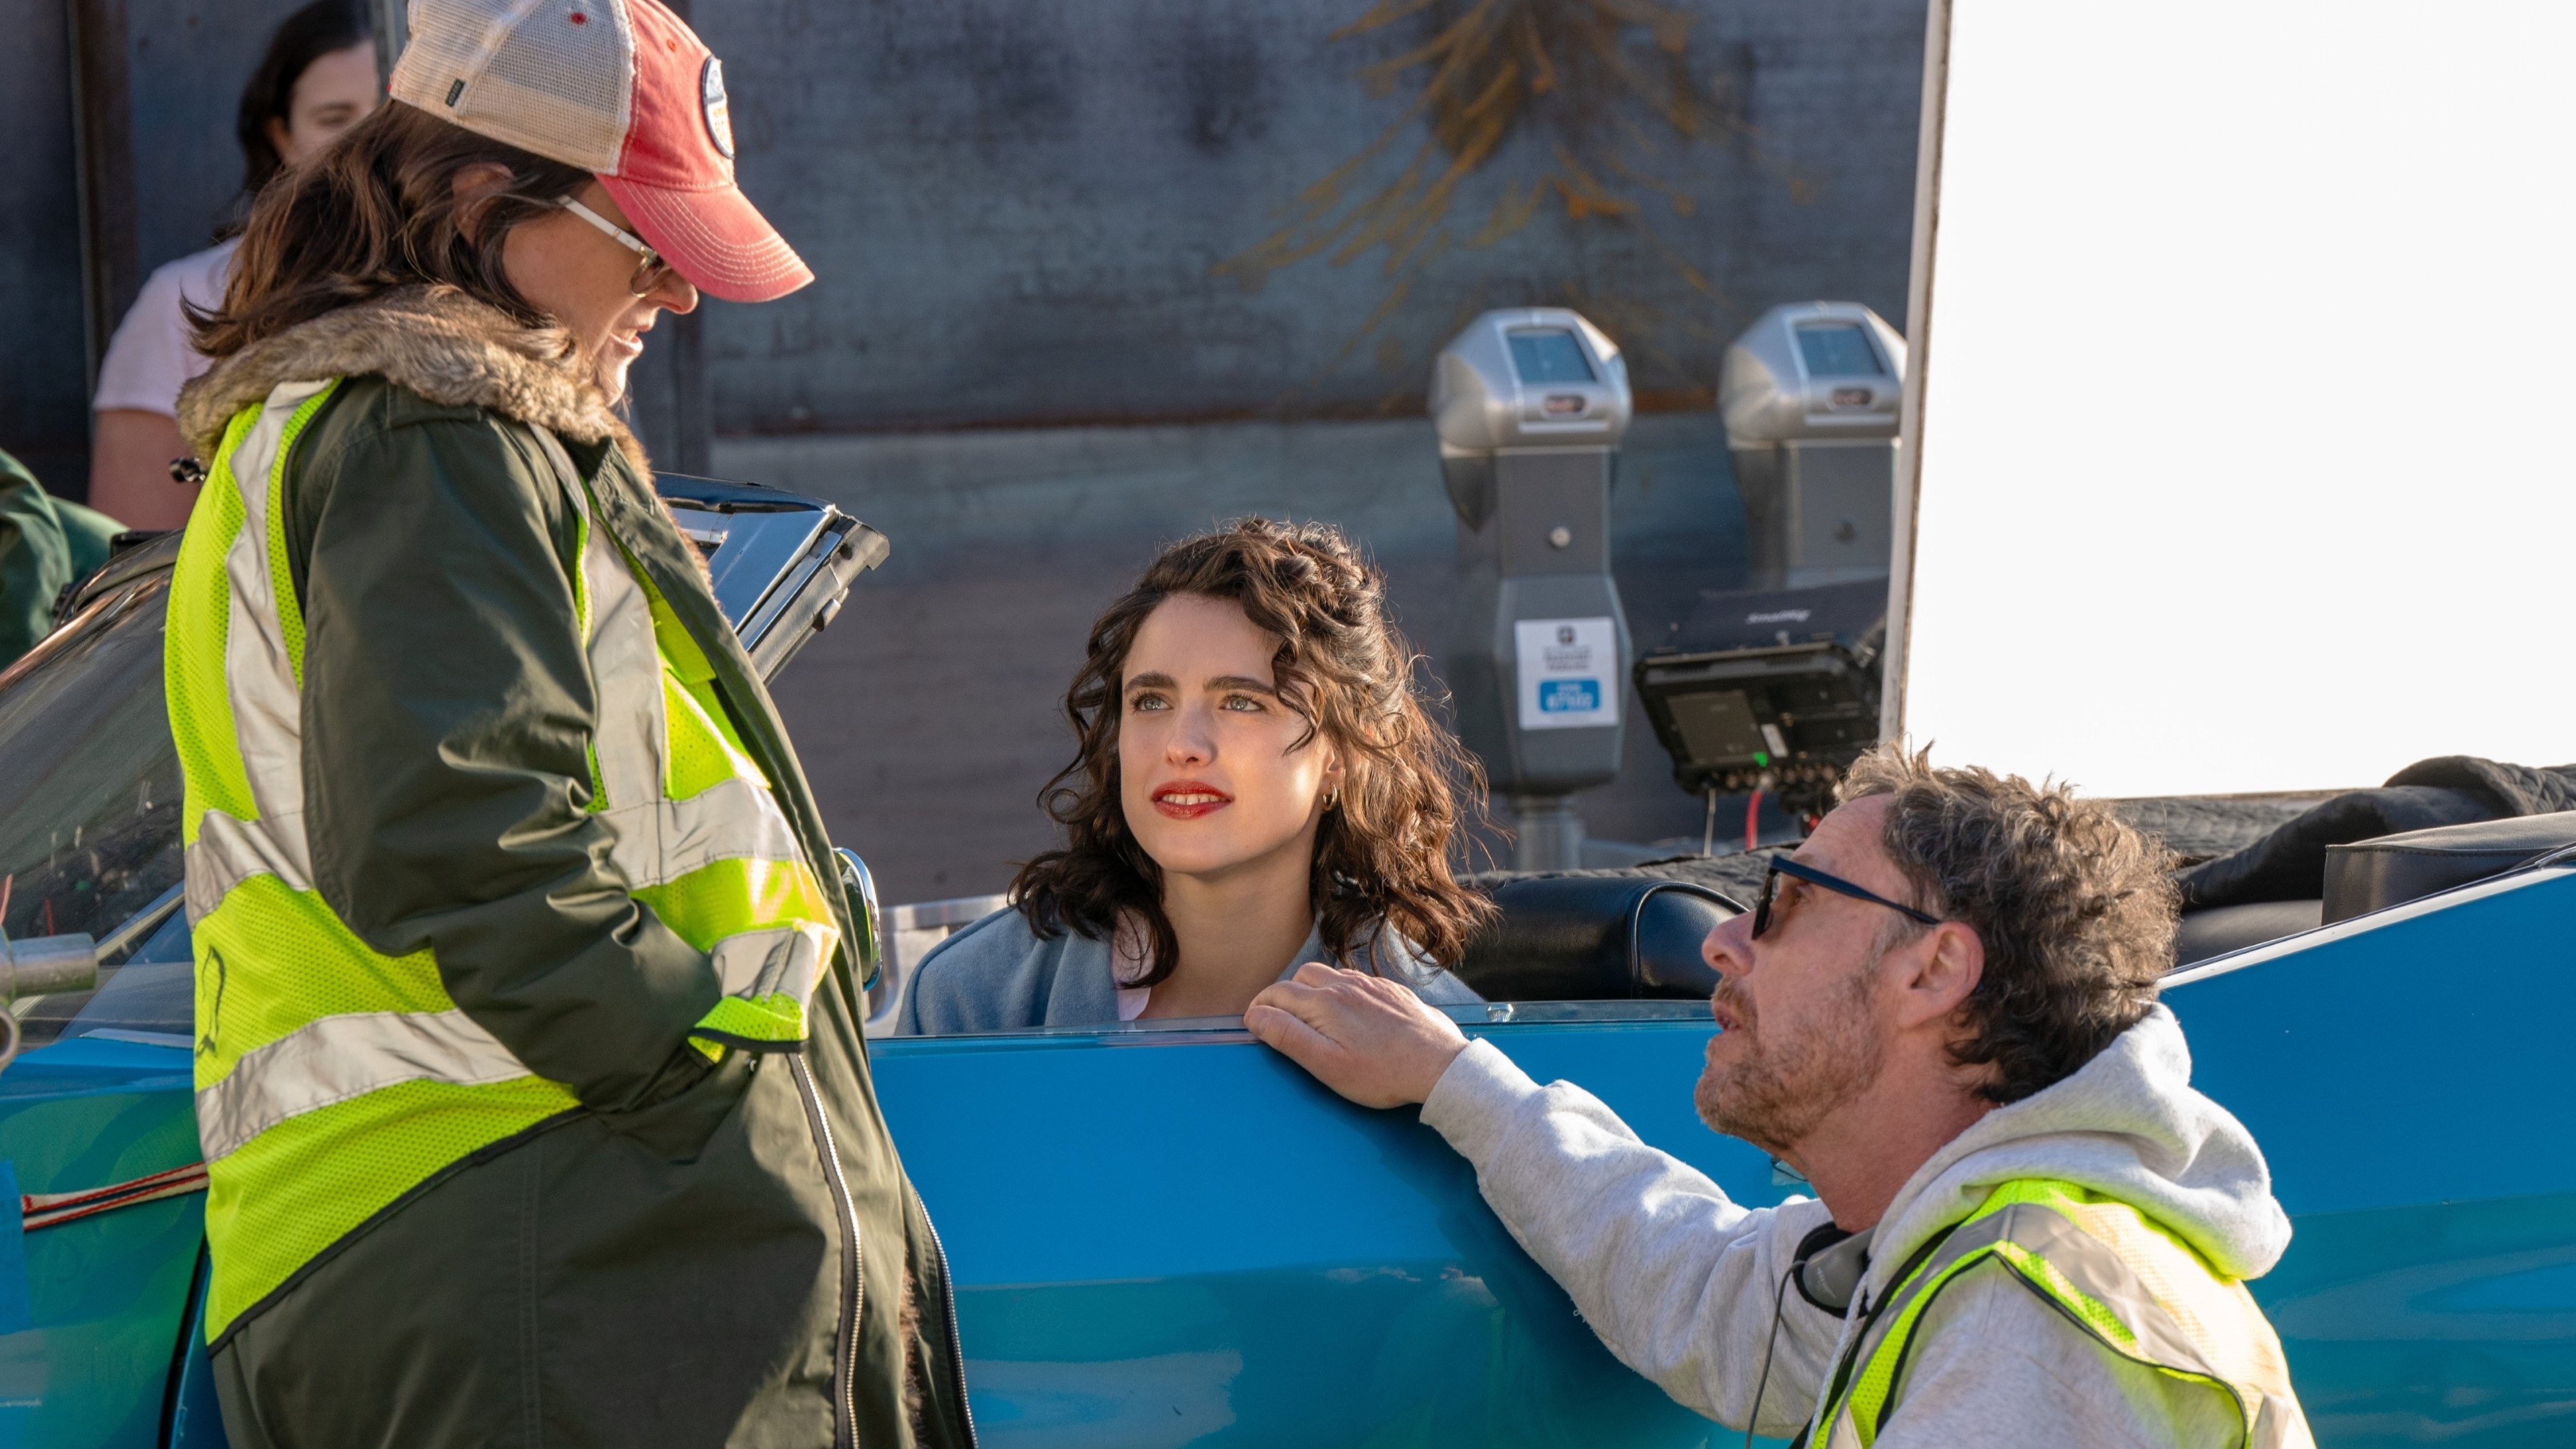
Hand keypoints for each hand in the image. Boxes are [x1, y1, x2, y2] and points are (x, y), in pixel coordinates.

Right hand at [1245, 962, 1471, 1108]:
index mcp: (1324, 1003)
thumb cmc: (1383, 1073)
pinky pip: (1358, 982)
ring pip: (1331, 975)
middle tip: (1281, 1019)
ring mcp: (1372, 986)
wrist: (1438, 1066)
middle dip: (1285, 994)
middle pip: (1302, 977)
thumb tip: (1256, 1016)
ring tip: (1313, 1015)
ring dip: (1313, 990)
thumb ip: (1288, 1037)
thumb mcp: (1327, 1065)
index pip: (1277, 993)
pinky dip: (1342, 992)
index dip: (1259, 1006)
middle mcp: (1346, 986)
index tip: (1253, 1022)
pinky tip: (1350, 1014)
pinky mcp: (1392, 992)